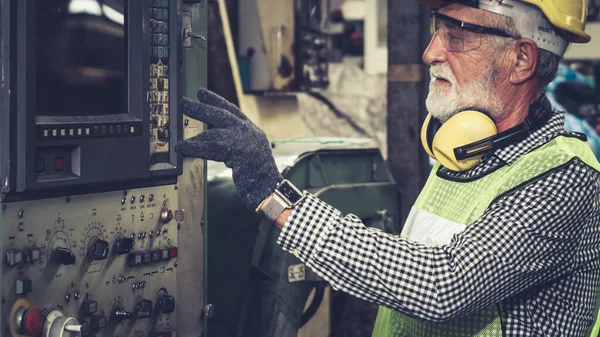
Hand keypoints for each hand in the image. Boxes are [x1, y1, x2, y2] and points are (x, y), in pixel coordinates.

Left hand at [175, 89, 282, 209]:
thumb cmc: (260, 177)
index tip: (202, 94)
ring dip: (194, 134)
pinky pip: (210, 148)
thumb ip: (237, 144)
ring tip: (178, 138)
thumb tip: (213, 139)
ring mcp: (244, 141)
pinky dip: (194, 148)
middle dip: (201, 108)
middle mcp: (249, 132)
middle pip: (222, 115)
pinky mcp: (237, 153)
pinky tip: (182, 148)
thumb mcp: (250, 154)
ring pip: (214, 133)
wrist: (270, 187)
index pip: (233, 111)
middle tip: (184, 102)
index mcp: (253, 131)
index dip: (216, 101)